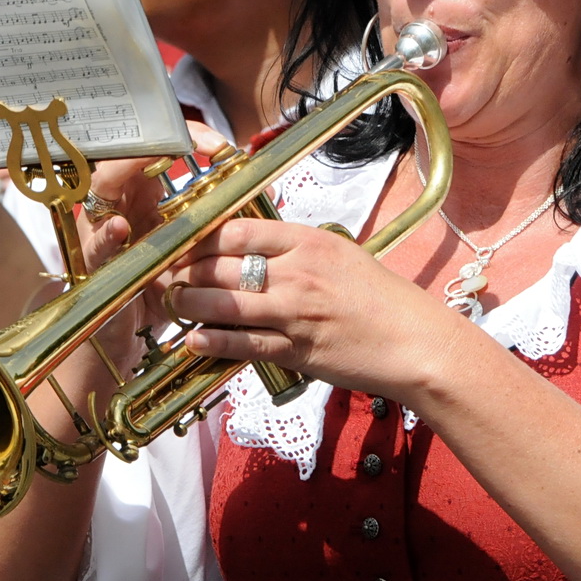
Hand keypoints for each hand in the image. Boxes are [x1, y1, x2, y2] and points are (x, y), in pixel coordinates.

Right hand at [68, 122, 238, 349]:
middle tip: (183, 144)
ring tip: (145, 165)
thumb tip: (268, 189)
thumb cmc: (158, 287)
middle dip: (150, 143)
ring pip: (101, 191)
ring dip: (122, 174)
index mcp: (141, 197)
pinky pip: (96, 246)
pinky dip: (107, 236)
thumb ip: (222, 218)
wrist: (127, 335)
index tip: (217, 144)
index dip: (182, 138)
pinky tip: (120, 228)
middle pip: (122, 158)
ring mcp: (101, 233)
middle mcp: (118, 207)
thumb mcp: (195, 248)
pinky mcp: (94, 266)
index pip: (155, 150)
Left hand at [166, 216, 470, 402]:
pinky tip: (193, 340)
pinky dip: (211, 341)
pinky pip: (241, 344)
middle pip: (221, 265)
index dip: (201, 238)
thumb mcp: (341, 255)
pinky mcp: (295, 350)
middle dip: (185, 271)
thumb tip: (254, 247)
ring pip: (223, 304)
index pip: (238, 230)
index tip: (184, 244)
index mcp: (309, 242)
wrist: (413, 342)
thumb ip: (297, 250)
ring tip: (174, 304)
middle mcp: (298, 273)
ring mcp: (294, 313)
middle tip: (167, 276)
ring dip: (189, 305)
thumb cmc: (381, 299)